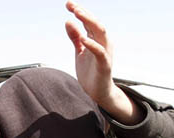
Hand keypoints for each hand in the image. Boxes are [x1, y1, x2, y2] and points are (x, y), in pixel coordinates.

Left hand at [64, 1, 142, 124]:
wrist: (98, 93)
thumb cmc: (90, 71)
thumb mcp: (79, 52)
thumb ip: (75, 37)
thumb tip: (68, 21)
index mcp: (97, 39)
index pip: (89, 21)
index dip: (79, 11)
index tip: (68, 4)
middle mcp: (103, 43)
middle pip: (95, 23)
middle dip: (84, 13)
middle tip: (72, 6)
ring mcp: (105, 53)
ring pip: (101, 33)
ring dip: (89, 22)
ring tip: (77, 14)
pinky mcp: (104, 65)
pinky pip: (100, 52)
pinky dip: (92, 44)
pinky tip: (83, 38)